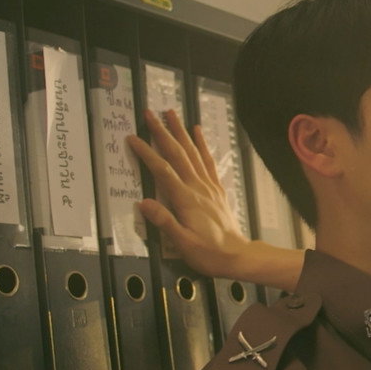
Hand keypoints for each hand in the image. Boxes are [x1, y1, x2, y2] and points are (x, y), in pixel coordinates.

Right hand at [127, 108, 248, 278]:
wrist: (238, 256)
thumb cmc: (209, 253)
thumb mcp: (183, 244)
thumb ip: (164, 222)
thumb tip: (144, 203)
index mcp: (186, 200)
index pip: (163, 170)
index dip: (147, 153)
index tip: (132, 138)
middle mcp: (198, 188)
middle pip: (178, 154)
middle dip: (162, 133)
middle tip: (150, 114)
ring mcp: (209, 186)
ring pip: (193, 153)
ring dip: (181, 132)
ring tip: (172, 114)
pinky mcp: (216, 189)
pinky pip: (208, 161)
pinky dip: (202, 145)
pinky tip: (198, 132)